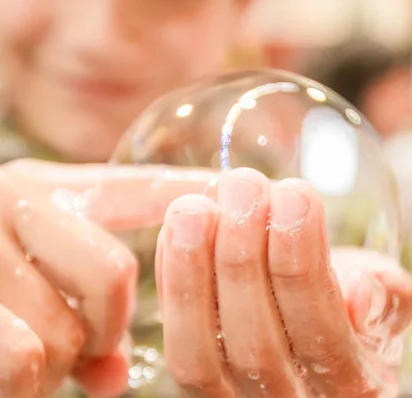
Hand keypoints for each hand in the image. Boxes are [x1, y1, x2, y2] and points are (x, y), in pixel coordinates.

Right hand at [0, 159, 212, 396]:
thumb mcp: (38, 279)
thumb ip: (92, 313)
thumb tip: (115, 377)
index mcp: (45, 189)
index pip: (138, 187)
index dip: (193, 190)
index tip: (235, 193)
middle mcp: (13, 202)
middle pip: (114, 273)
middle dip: (109, 328)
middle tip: (87, 345)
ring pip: (68, 329)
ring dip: (61, 365)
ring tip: (35, 358)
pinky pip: (23, 357)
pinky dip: (24, 382)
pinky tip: (9, 373)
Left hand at [158, 168, 411, 396]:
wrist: (321, 329)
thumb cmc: (355, 308)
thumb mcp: (390, 299)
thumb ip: (388, 297)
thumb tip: (360, 295)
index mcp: (353, 384)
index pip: (321, 334)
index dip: (302, 263)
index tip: (294, 194)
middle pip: (256, 346)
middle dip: (244, 259)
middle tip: (243, 186)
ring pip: (200, 356)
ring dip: (192, 274)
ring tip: (195, 207)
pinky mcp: (197, 386)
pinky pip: (175, 344)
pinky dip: (171, 284)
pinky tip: (178, 228)